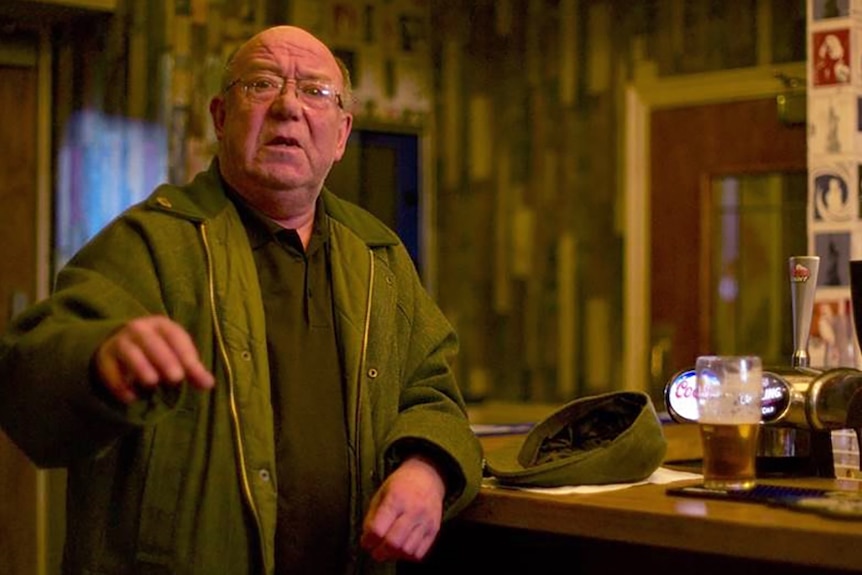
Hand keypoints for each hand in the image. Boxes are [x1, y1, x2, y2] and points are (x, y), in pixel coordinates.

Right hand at [94, 315, 214, 403]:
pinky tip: (131, 397)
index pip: (175, 336)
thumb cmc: (160, 351)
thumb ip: (193, 370)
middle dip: (164, 359)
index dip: (184, 354)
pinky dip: (118, 383)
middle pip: (150, 341)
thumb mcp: (177, 355)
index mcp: (161, 325)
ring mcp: (119, 342)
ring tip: (152, 382)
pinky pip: (108, 368)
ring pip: (127, 351)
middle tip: (175, 378)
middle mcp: (139, 329)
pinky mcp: (104, 357)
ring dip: (140, 366)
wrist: (122, 345)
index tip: (192, 374)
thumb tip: (209, 384)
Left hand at [360, 454, 445, 562]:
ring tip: (388, 549)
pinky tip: (402, 547)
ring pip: (406, 551)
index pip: (378, 529)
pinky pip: (419, 553)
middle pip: (393, 543)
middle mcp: (413, 510)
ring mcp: (425, 521)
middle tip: (375, 551)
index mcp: (396, 499)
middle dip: (379, 552)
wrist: (427, 477)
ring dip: (393, 555)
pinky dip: (407, 555)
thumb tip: (367, 539)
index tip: (365, 541)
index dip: (368, 540)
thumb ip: (372, 516)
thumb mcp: (381, 493)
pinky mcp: (434, 530)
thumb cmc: (401, 484)